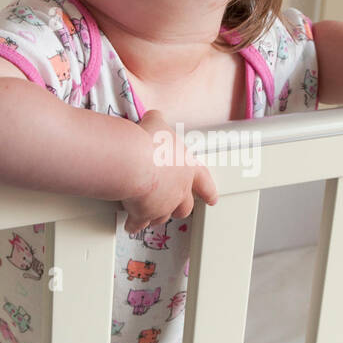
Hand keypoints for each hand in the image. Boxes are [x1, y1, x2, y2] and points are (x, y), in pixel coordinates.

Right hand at [121, 109, 218, 234]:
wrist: (134, 161)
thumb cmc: (150, 143)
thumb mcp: (157, 124)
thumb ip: (158, 123)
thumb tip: (154, 118)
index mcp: (187, 168)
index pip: (204, 182)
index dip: (209, 191)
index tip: (212, 198)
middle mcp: (178, 190)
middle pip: (185, 206)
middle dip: (181, 208)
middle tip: (178, 210)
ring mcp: (162, 205)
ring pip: (163, 217)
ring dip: (158, 216)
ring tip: (151, 216)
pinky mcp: (143, 214)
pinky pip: (138, 223)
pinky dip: (134, 224)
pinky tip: (130, 225)